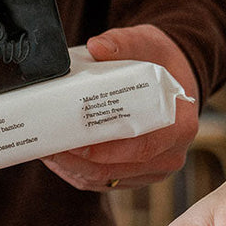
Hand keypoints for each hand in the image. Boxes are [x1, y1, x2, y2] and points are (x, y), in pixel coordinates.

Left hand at [42, 24, 198, 190]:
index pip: (137, 147)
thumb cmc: (159, 61)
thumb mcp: (144, 43)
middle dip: (75, 161)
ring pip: (106, 180)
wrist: (173, 76)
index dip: (99, 149)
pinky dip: (79, 173)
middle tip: (45, 146)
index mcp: (179, 126)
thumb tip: (97, 46)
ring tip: (46, 152)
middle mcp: (171, 154)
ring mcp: (155, 169)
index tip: (67, 140)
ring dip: (72, 169)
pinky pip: (105, 182)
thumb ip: (121, 43)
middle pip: (115, 169)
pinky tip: (59, 160)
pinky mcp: (139, 175)